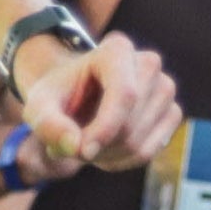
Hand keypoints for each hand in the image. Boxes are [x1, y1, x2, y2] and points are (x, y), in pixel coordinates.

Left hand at [8, 32, 176, 177]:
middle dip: (99, 145)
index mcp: (117, 49)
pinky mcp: (172, 111)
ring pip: (141, 141)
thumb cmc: (58, 96)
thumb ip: (48, 125)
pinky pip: (152, 150)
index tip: (82, 152)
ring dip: (108, 156)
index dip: (105, 128)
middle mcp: (149, 63)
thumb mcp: (39, 106)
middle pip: (130, 123)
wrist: (76, 95)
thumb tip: (76, 148)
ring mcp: (165, 87)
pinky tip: (105, 151)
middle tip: (71, 147)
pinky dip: (124, 160)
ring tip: (86, 146)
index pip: (125, 94)